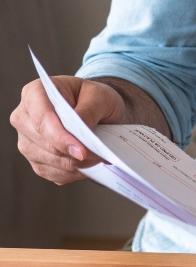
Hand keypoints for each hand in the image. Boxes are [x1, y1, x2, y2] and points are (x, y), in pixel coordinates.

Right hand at [9, 76, 125, 183]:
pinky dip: (70, 173)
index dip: (60, 138)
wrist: (98, 108)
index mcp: (35, 93)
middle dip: (71, 154)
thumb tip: (78, 135)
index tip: (82, 152)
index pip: (42, 120)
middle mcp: (24, 118)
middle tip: (100, 156)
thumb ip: (88, 112)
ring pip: (45, 162)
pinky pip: (50, 173)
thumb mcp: (99, 96)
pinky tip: (87, 166)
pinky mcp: (35, 158)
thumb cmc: (96, 97)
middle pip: (42, 144)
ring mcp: (27, 140)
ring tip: (97, 159)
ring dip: (73, 165)